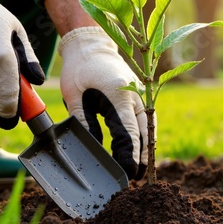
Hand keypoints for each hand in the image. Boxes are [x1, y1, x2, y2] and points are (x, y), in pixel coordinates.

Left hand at [58, 27, 148, 180]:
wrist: (91, 44)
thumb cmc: (79, 68)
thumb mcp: (74, 95)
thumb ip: (84, 122)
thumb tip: (91, 148)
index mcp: (119, 95)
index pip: (128, 134)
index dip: (129, 157)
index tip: (129, 174)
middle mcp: (134, 96)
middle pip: (143, 133)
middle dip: (140, 157)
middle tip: (135, 179)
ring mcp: (139, 95)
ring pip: (148, 127)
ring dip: (146, 148)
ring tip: (142, 170)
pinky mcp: (138, 95)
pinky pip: (146, 120)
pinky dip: (145, 136)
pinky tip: (141, 149)